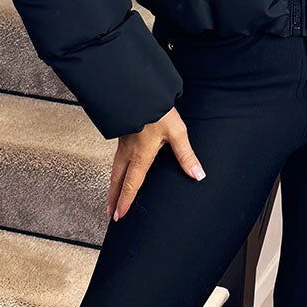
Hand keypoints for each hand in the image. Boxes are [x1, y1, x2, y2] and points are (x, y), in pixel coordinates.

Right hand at [106, 105, 205, 220]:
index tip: (120, 215)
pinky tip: (118, 170)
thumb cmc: (157, 110)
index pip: (131, 184)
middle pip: (117, 180)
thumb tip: (197, 174)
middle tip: (110, 213)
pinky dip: (115, 170)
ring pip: (114, 169)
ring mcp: (123, 143)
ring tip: (111, 197)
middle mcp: (128, 151)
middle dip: (113, 198)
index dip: (125, 201)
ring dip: (112, 185)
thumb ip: (186, 155)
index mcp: (141, 155)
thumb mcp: (176, 132)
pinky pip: (116, 158)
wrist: (140, 90)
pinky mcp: (123, 133)